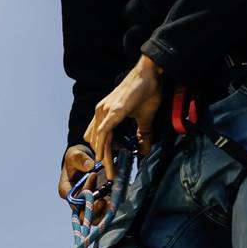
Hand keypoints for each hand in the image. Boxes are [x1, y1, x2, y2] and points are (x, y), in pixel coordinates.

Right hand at [57, 144, 109, 223]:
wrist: (85, 160)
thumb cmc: (77, 159)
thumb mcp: (74, 155)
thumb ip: (80, 159)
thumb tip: (90, 166)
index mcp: (67, 190)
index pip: (73, 198)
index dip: (84, 192)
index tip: (93, 176)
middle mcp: (75, 201)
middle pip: (82, 214)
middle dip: (93, 209)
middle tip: (102, 200)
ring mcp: (86, 204)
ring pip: (92, 218)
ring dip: (102, 213)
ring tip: (109, 203)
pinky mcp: (96, 204)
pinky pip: (102, 214)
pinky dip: (108, 210)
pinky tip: (113, 203)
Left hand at [83, 54, 164, 186]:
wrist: (149, 73)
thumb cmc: (147, 91)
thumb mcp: (144, 117)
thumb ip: (143, 133)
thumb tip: (144, 149)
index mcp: (106, 113)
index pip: (99, 137)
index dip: (103, 153)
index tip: (109, 167)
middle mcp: (101, 111)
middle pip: (97, 141)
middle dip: (103, 159)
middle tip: (110, 174)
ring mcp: (105, 110)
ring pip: (99, 140)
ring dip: (105, 157)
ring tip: (110, 171)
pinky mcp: (113, 111)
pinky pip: (104, 132)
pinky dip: (103, 146)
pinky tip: (104, 157)